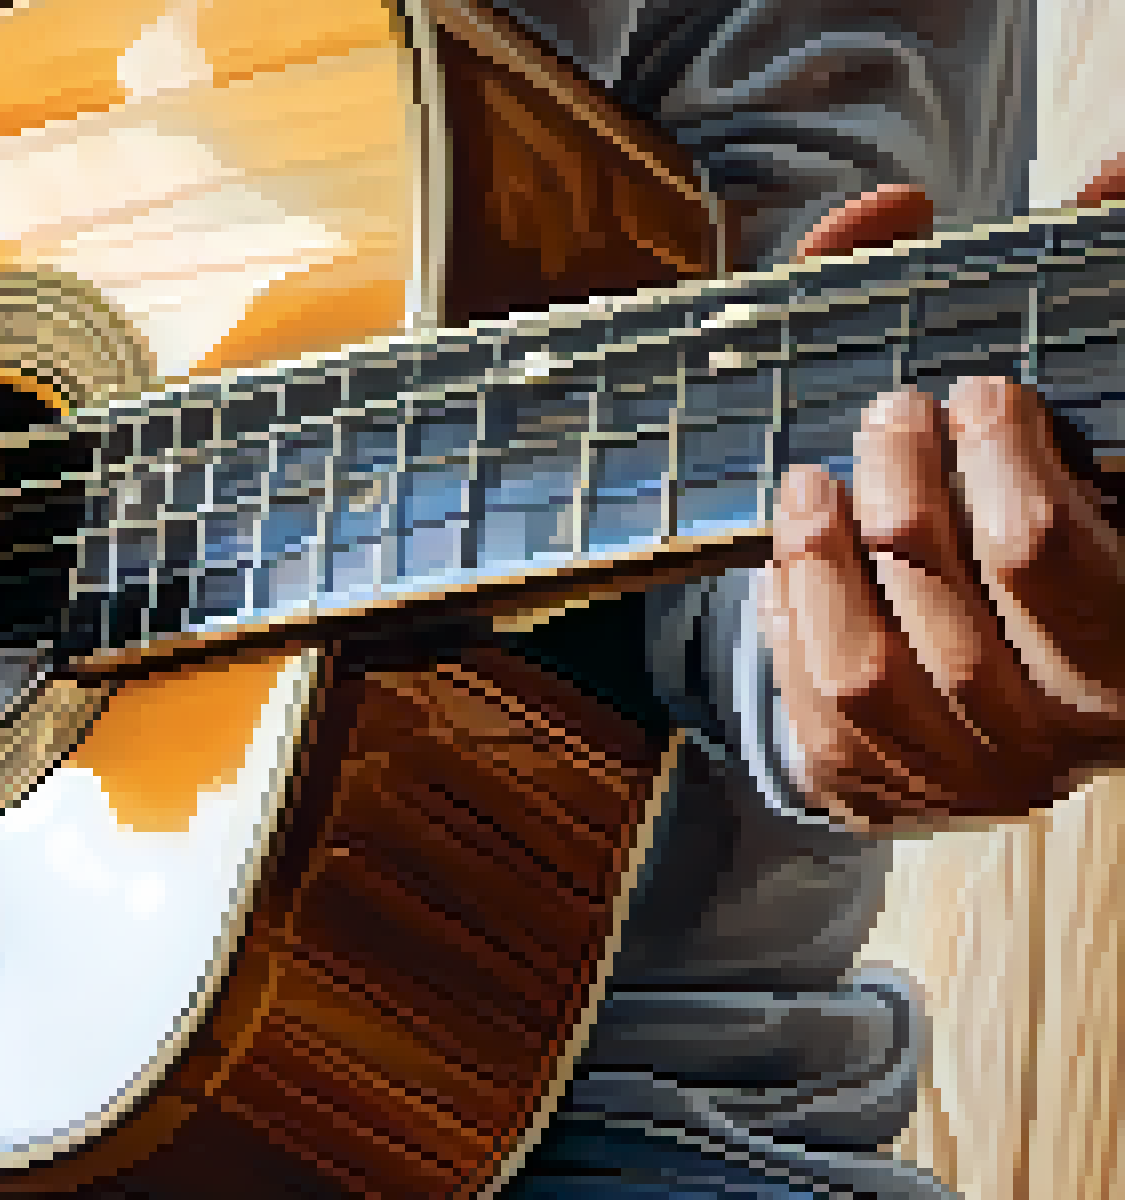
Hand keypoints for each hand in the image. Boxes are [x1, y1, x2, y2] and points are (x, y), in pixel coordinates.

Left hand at [762, 158, 1124, 830]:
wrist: (1010, 688)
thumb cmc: (1045, 530)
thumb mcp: (1061, 438)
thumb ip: (1063, 302)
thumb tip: (1111, 175)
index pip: (1043, 545)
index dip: (999, 456)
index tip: (980, 390)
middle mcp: (1066, 723)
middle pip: (944, 585)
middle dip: (901, 478)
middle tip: (893, 409)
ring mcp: (969, 773)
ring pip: (864, 663)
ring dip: (819, 553)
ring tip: (813, 477)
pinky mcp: (880, 792)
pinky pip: (809, 712)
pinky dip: (788, 622)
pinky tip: (792, 557)